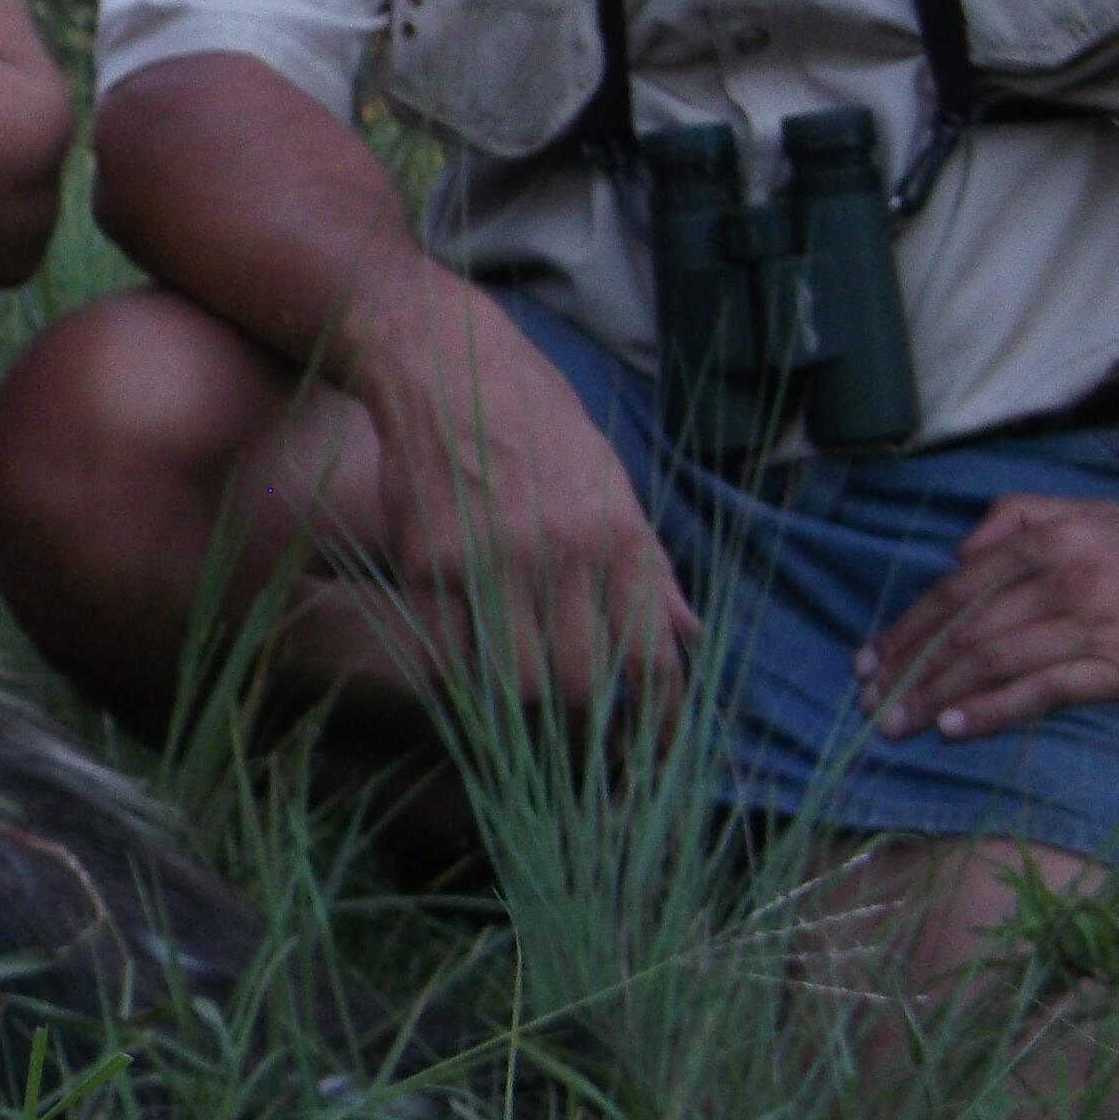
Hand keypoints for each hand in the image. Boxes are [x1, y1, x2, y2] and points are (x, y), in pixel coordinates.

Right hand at [349, 275, 694, 708]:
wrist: (445, 361)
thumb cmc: (536, 422)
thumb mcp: (612, 482)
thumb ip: (649, 566)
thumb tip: (689, 635)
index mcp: (618, 536)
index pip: (654, 658)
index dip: (658, 723)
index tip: (654, 758)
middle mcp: (561, 554)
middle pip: (581, 688)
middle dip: (582, 724)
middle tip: (574, 733)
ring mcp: (491, 561)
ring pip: (516, 684)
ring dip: (521, 708)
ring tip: (522, 703)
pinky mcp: (429, 562)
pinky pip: (451, 652)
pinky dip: (463, 674)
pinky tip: (469, 664)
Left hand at [860, 496, 1118, 738]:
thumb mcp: (1100, 518)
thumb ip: (1024, 519)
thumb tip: (961, 552)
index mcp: (1050, 536)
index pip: (956, 588)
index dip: (905, 628)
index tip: (868, 661)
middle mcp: (1063, 575)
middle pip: (963, 628)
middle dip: (907, 669)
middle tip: (869, 703)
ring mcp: (1093, 622)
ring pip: (991, 661)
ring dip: (934, 697)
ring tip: (895, 726)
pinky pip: (1043, 690)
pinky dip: (992, 710)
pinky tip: (954, 728)